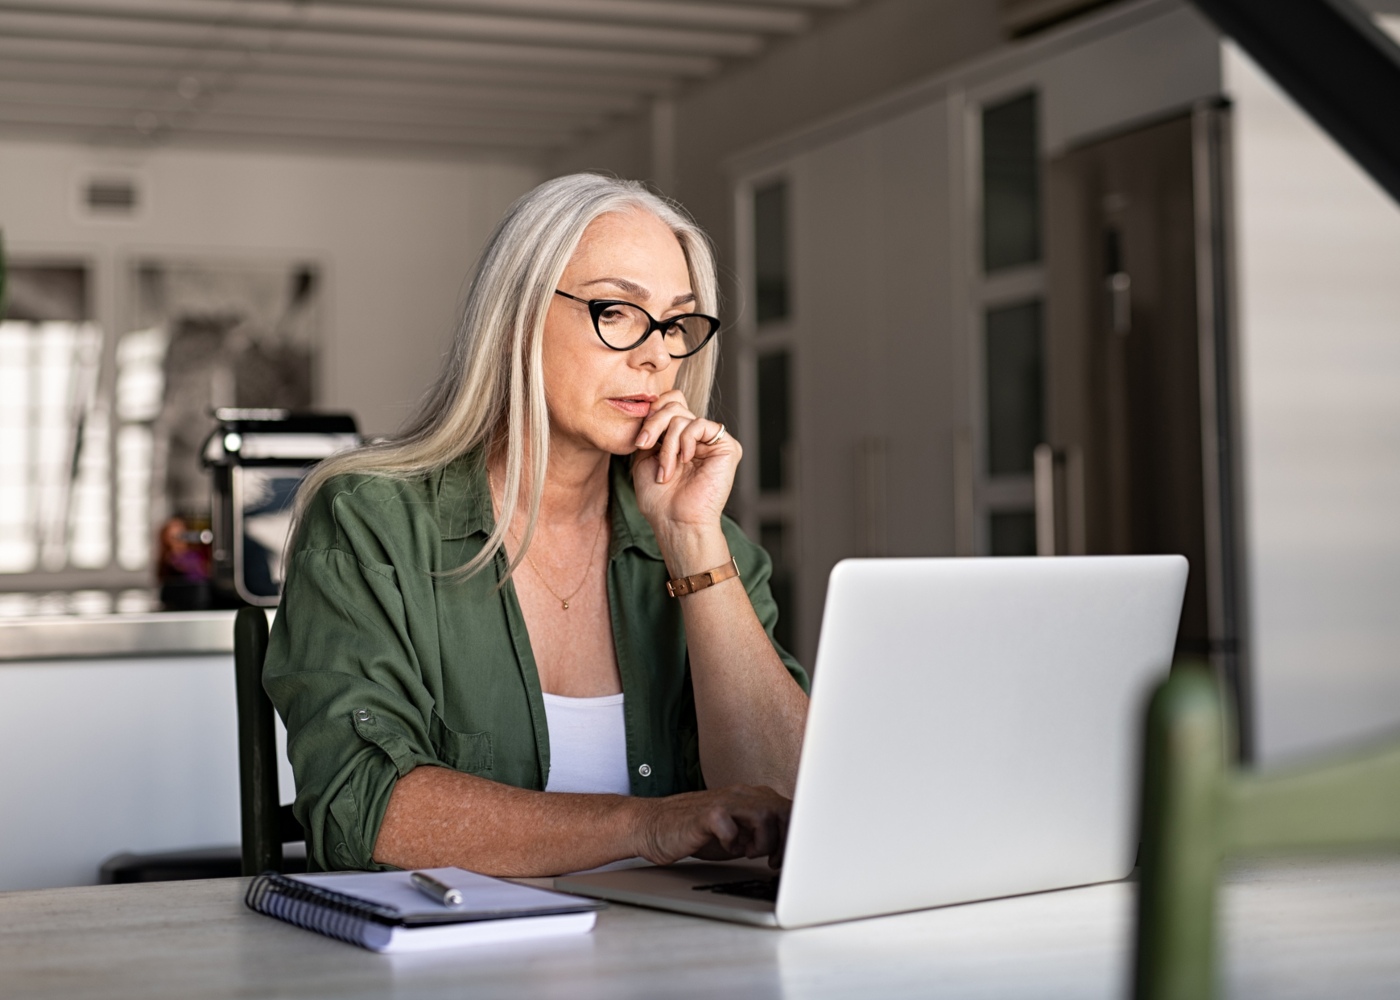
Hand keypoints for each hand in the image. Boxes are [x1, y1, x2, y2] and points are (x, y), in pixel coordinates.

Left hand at [630, 389, 740, 538]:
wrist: (675, 521)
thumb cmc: (659, 498)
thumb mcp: (644, 456)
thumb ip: (652, 428)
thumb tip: (653, 404)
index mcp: (680, 437)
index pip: (671, 402)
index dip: (654, 411)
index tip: (640, 438)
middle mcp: (698, 436)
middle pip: (674, 405)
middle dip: (654, 424)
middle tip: (643, 446)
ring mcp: (712, 441)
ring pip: (683, 417)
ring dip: (668, 445)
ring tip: (665, 470)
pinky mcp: (727, 446)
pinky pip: (700, 425)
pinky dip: (686, 441)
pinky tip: (685, 461)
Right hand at [632, 785, 790, 868]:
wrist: (655, 826)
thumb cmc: (698, 833)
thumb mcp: (738, 834)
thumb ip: (763, 834)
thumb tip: (791, 850)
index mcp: (752, 798)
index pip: (789, 810)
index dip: (795, 837)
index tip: (786, 859)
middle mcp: (741, 795)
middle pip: (784, 809)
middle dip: (784, 840)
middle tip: (772, 860)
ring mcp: (724, 802)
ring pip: (764, 814)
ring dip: (762, 841)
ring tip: (746, 852)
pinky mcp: (707, 814)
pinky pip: (731, 827)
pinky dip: (733, 843)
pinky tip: (726, 848)